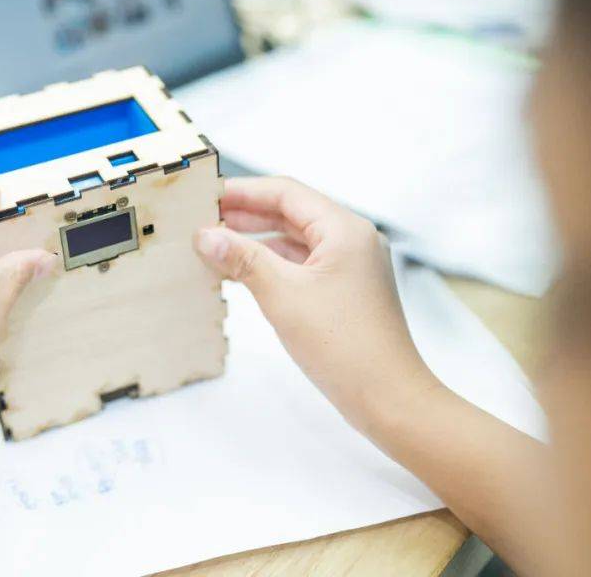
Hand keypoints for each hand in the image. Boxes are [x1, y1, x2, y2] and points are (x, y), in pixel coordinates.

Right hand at [194, 177, 440, 428]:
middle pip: (291, 213)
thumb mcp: (284, 297)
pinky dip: (271, 265)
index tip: (205, 197)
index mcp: (344, 230)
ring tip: (213, 246)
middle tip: (202, 219)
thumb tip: (206, 235)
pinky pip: (302, 265)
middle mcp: (352, 240)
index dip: (243, 192)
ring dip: (255, 242)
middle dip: (246, 215)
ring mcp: (351, 267)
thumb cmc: (343, 346)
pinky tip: (241, 274)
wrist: (388, 399)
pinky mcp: (345, 291)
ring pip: (295, 241)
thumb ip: (243, 260)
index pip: (286, 193)